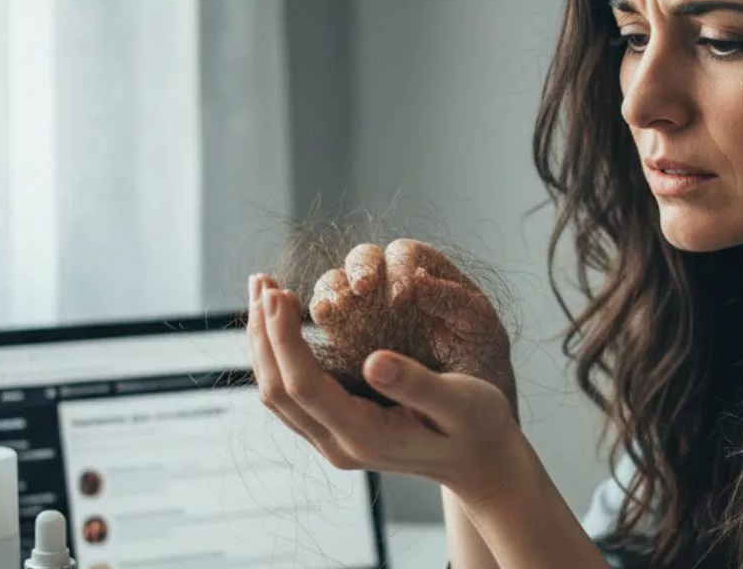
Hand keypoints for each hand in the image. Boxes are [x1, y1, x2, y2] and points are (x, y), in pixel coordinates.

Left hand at [247, 272, 522, 503]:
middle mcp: (339, 444)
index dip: (285, 338)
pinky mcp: (334, 430)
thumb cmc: (477, 425)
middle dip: (263, 332)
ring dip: (263, 341)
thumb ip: (418, 385)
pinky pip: (289, 392)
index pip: (304, 385)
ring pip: (276, 392)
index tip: (280, 292)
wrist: (479, 461)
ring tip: (263, 291)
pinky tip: (280, 322)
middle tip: (262, 281)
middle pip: (277, 389)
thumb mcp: (461, 402)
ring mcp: (332, 441)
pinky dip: (277, 353)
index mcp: (366, 435)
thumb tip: (374, 361)